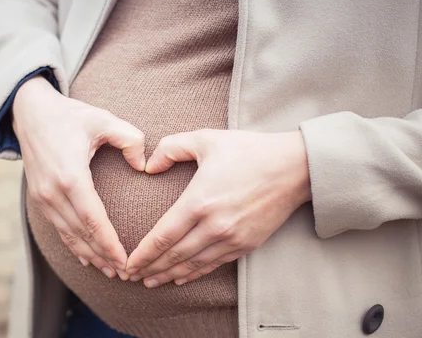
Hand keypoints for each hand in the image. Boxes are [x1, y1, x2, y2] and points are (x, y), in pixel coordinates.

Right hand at [13, 76, 145, 279]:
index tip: (126, 261)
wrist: (31, 111)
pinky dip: (72, 245)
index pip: (93, 220)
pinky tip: (85, 258)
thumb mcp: (103, 119)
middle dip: (103, 256)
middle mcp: (52, 192)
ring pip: (68, 235)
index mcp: (70, 176)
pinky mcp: (38, 197)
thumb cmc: (70, 115)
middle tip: (126, 273)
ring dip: (89, 255)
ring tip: (110, 271)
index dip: (110, 244)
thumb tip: (143, 165)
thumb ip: (129, 138)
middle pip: (81, 233)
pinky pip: (57, 227)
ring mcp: (42, 196)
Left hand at [125, 129, 310, 286]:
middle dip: (150, 268)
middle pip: (174, 255)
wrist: (294, 168)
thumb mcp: (205, 138)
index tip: (127, 263)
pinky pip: (214, 264)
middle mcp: (214, 225)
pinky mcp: (246, 244)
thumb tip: (149, 166)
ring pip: (193, 264)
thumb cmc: (248, 150)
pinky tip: (181, 277)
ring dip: (169, 275)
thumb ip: (171, 148)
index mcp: (199, 201)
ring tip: (150, 281)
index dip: (143, 254)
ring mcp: (232, 238)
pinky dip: (194, 273)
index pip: (163, 236)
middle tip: (130, 277)